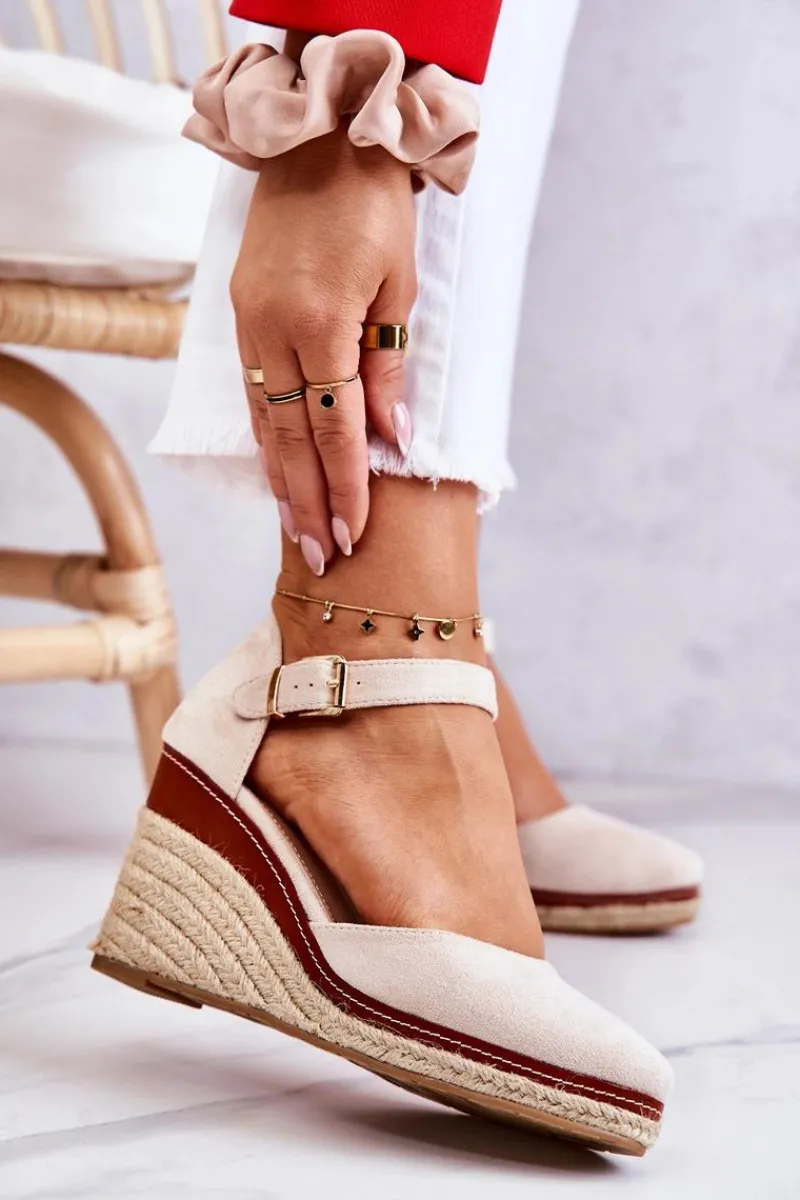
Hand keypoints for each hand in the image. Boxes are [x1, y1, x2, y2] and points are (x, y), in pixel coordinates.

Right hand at [231, 123, 416, 573]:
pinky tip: (274, 469)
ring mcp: (250, 323)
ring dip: (281, 480)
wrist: (320, 139)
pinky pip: (251, 391)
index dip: (344, 487)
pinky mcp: (241, 313)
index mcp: (320, 325)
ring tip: (295, 529)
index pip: (335, 429)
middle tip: (320, 558)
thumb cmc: (374, 209)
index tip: (350, 535)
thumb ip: (388, 369)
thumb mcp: (399, 289)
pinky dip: (265, 436)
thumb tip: (392, 439)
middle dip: (308, 502)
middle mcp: (274, 331)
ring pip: (265, 421)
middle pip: (293, 438)